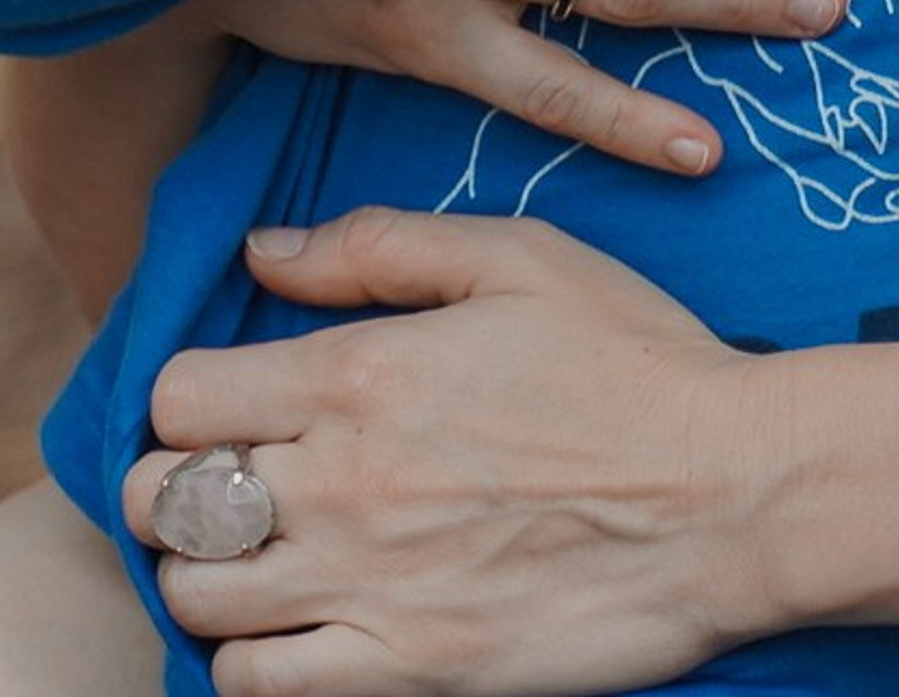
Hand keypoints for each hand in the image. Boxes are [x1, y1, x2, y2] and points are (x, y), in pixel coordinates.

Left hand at [127, 209, 779, 696]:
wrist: (731, 494)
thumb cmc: (632, 361)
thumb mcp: (518, 257)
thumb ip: (379, 245)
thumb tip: (265, 250)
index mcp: (361, 374)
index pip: (182, 395)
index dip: (190, 396)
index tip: (228, 402)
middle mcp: (342, 484)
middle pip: (168, 502)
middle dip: (175, 487)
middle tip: (225, 483)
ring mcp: (368, 588)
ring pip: (195, 602)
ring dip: (204, 578)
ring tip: (254, 559)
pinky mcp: (408, 672)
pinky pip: (258, 690)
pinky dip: (247, 666)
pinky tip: (289, 632)